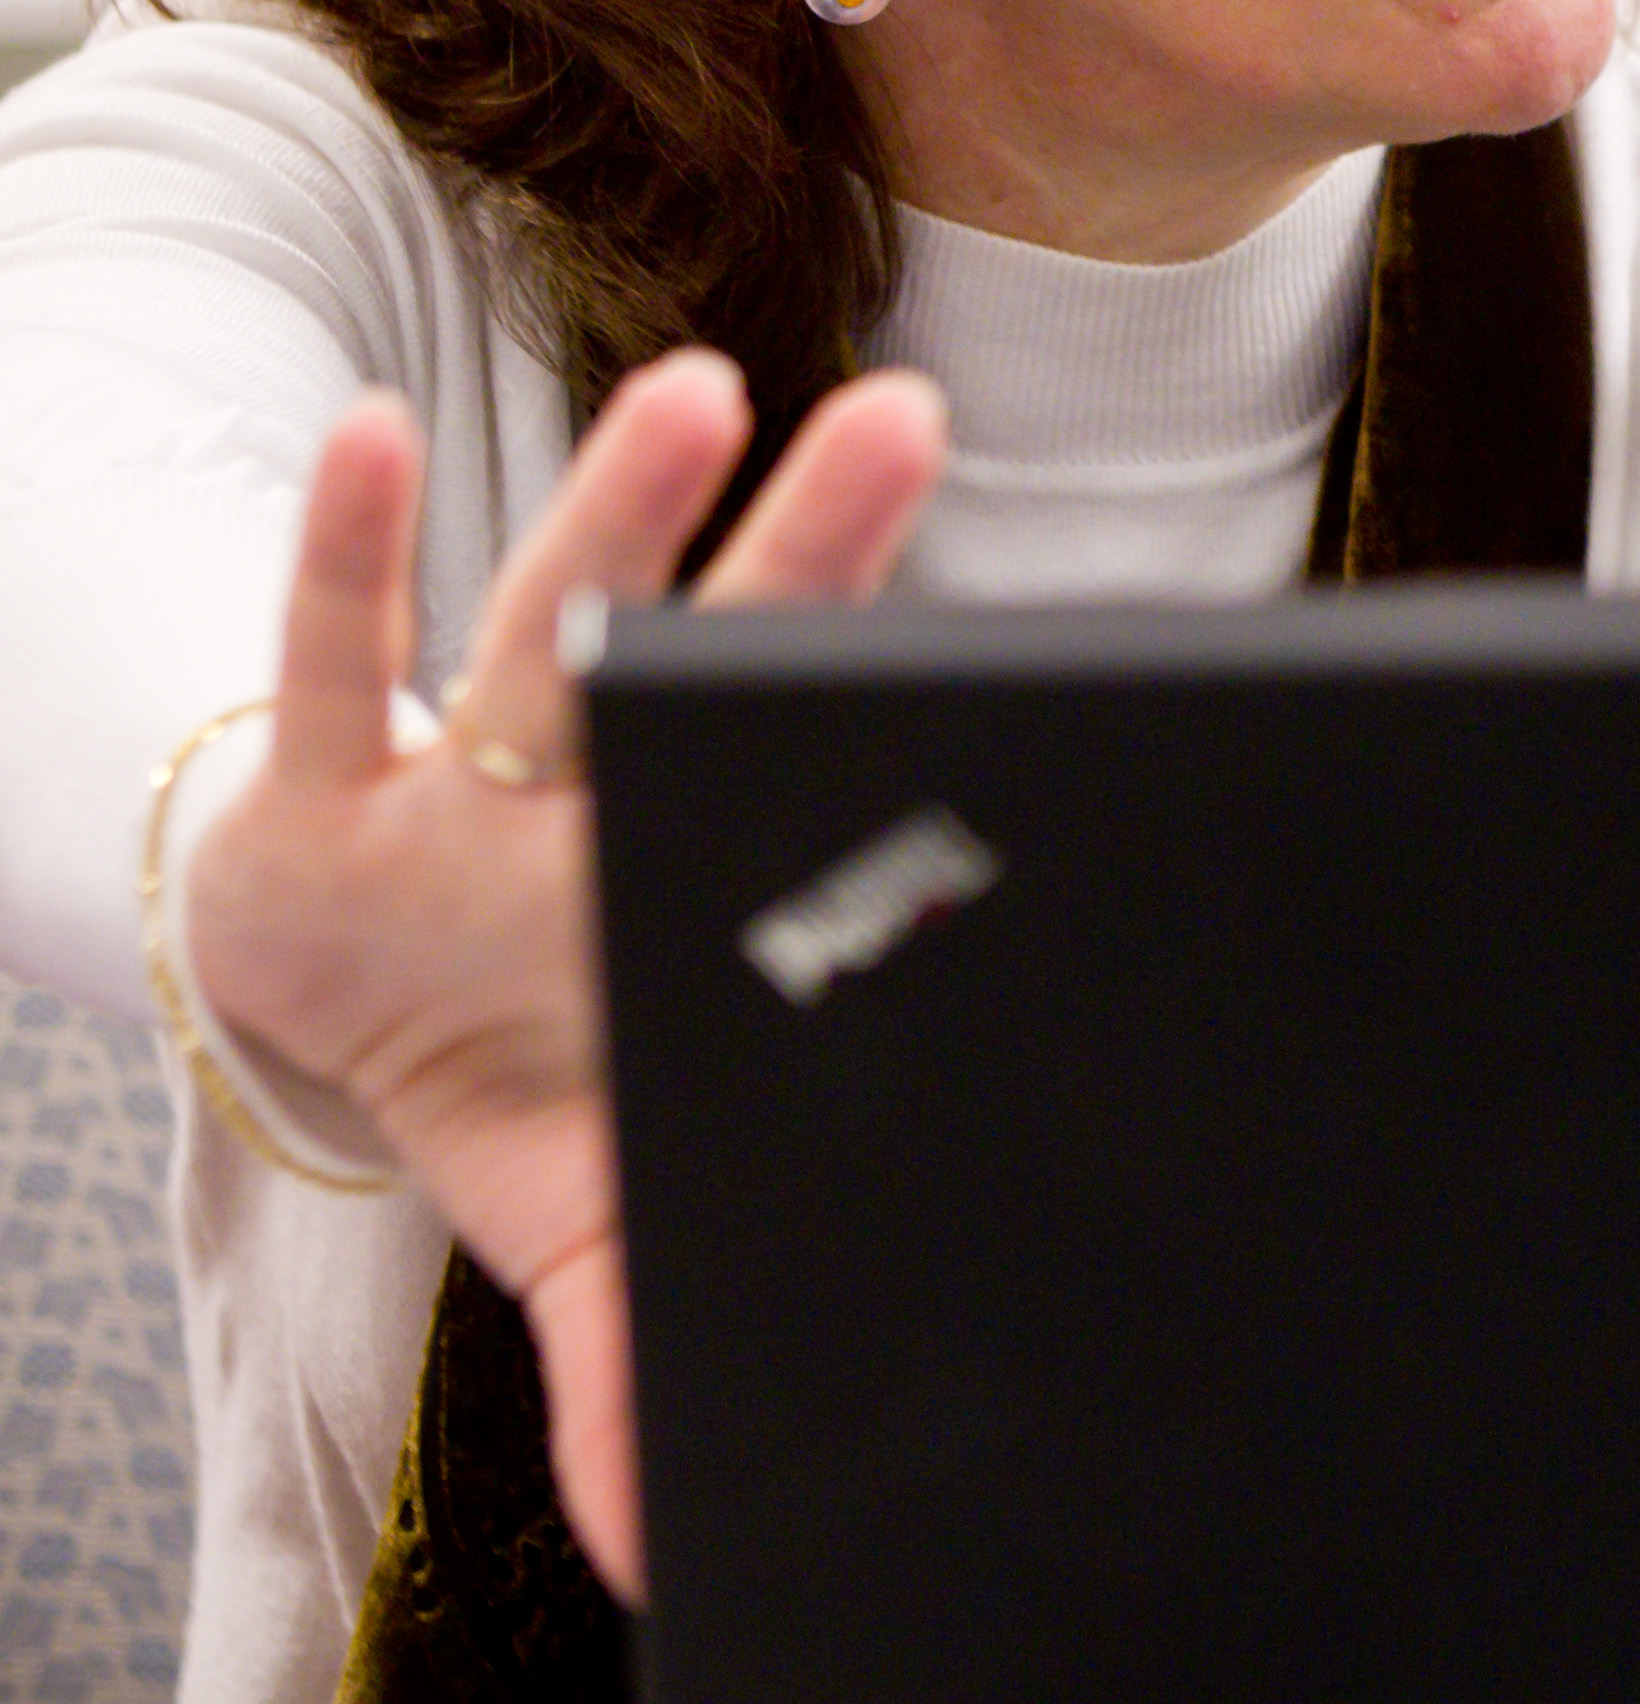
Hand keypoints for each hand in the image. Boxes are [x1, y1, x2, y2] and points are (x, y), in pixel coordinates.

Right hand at [179, 349, 947, 1601]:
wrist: (354, 1033)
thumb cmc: (531, 1083)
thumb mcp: (603, 1231)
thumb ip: (661, 1364)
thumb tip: (697, 1558)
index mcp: (701, 890)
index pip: (822, 796)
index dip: (901, 744)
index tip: (1019, 684)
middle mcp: (606, 803)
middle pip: (730, 659)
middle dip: (821, 545)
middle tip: (915, 415)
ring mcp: (463, 784)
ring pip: (556, 628)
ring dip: (619, 515)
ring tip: (700, 392)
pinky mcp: (310, 793)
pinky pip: (338, 654)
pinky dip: (353, 547)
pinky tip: (384, 434)